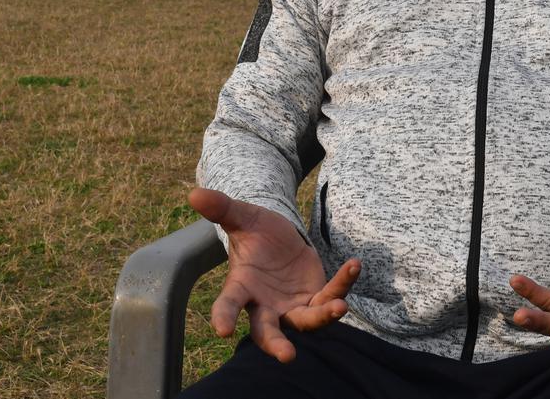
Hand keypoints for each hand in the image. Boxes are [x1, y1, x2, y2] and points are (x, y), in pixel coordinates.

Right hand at [188, 187, 360, 361]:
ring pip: (306, 321)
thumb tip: (195, 193)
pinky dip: (343, 283)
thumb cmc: (256, 232)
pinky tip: (354, 265)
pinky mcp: (316, 298)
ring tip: (340, 306)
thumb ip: (222, 208)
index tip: (222, 331)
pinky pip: (331, 296)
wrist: (281, 237)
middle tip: (287, 355)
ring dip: (323, 316)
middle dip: (276, 344)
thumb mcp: (243, 217)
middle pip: (267, 331)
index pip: (229, 305)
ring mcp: (292, 305)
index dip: (224, 317)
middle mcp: (265, 304)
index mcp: (241, 287)